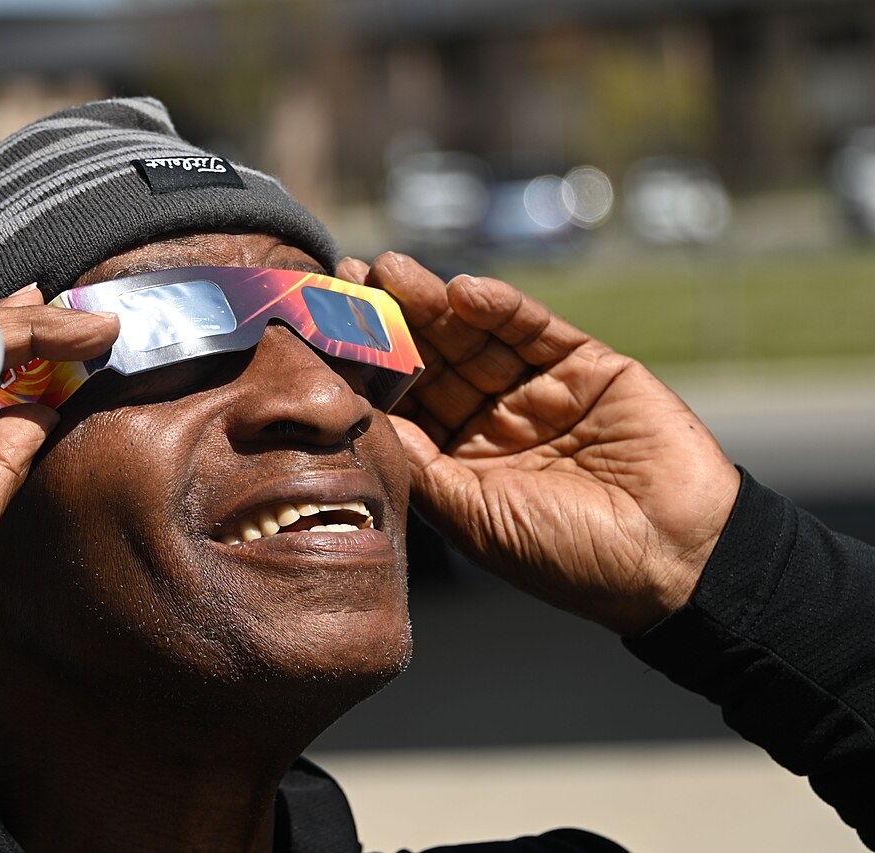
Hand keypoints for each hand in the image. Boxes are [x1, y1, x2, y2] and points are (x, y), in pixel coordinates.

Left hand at [337, 253, 740, 634]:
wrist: (676, 559)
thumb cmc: (568, 556)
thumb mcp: (475, 516)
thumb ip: (419, 462)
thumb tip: (350, 416)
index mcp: (458, 463)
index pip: (402, 404)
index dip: (364, 368)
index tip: (324, 329)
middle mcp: (491, 422)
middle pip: (431, 360)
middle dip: (390, 320)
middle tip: (347, 278)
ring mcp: (538, 391)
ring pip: (475, 337)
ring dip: (433, 303)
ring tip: (392, 270)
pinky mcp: (587, 366)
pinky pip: (535, 330)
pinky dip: (502, 308)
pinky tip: (464, 292)